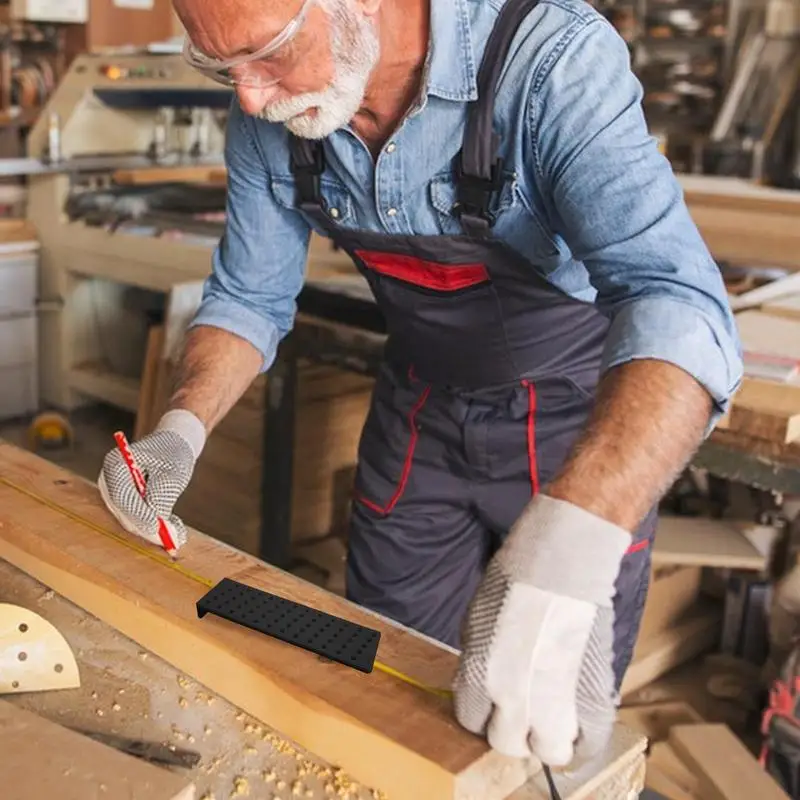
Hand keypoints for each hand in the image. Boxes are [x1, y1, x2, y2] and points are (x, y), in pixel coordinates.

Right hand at [97, 410, 206, 550]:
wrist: (174, 443)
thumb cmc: (173, 454)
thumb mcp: (172, 474)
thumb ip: (161, 499)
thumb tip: (158, 528)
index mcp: (115, 464)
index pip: (122, 498)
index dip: (140, 516)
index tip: (159, 529)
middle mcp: (109, 480)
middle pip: (124, 513)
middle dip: (148, 528)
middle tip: (173, 540)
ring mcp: (115, 493)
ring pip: (131, 520)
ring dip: (154, 529)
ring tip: (179, 532)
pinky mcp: (125, 502)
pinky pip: (137, 519)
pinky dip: (156, 526)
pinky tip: (176, 528)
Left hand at [453, 494, 629, 766]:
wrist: (561, 563)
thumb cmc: (513, 580)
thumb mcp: (476, 623)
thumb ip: (478, 663)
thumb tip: (485, 689)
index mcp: (478, 677)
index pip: (471, 720)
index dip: (483, 712)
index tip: (492, 703)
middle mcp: (513, 699)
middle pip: (506, 742)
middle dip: (511, 730)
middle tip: (520, 712)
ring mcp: (555, 703)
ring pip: (549, 751)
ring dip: (547, 737)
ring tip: (551, 718)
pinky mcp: (593, 697)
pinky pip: (590, 741)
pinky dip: (584, 739)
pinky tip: (579, 727)